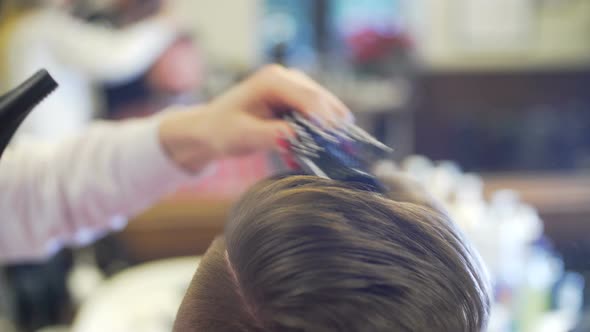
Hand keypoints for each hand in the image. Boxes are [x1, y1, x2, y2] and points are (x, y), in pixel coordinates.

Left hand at [159, 65, 352, 172]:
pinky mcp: (296, 100)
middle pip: (321, 100)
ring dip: (331, 128)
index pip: (308, 97)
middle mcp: (286, 78)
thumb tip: (298, 137)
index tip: (336, 140)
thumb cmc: (223, 130)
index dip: (325, 118)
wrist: (210, 129)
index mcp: (272, 80)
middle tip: (345, 150)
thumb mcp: (244, 136)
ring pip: (324, 106)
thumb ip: (272, 135)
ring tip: (340, 151)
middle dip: (333, 124)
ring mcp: (293, 87)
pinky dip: (323, 130)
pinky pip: (318, 114)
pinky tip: (325, 148)